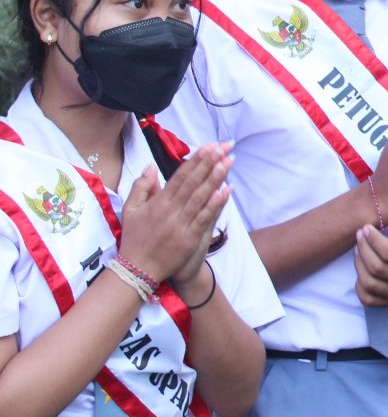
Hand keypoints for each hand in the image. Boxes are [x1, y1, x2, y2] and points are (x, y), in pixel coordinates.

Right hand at [118, 142, 232, 283]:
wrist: (136, 270)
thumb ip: (140, 187)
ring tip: (228, 160)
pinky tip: (226, 190)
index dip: (195, 160)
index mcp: (157, 202)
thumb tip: (151, 165)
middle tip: (224, 145)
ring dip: (215, 178)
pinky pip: (203, 218)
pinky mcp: (189, 238)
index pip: (180, 176)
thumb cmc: (135, 239)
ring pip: (200, 197)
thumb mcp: (130, 211)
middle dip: (209, 162)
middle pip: (192, 182)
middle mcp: (170, 210)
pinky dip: (215, 204)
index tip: (209, 146)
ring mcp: (180, 224)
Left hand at [354, 217, 387, 305]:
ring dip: (359, 264)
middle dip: (364, 249)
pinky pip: (367, 299)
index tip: (367, 228)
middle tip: (359, 235)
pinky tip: (360, 267)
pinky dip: (358, 285)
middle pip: (378, 268)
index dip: (374, 240)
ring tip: (358, 249)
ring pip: (370, 283)